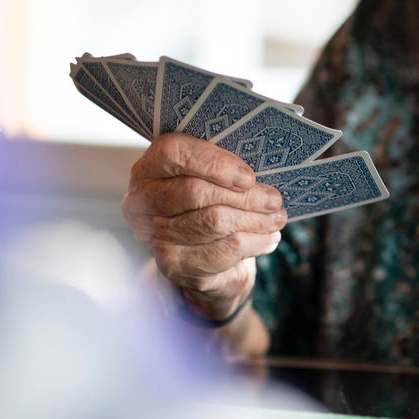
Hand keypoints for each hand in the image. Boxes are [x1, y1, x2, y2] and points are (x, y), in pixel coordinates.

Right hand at [122, 133, 285, 320]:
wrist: (199, 254)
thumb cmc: (209, 201)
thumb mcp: (212, 175)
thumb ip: (224, 165)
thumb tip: (263, 169)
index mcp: (150, 167)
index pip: (174, 154)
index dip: (214, 163)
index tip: (248, 176)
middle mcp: (142, 201)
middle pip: (196, 192)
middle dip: (244, 197)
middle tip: (275, 200)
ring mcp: (153, 235)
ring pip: (213, 223)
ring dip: (254, 221)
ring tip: (277, 218)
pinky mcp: (172, 265)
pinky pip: (221, 251)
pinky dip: (253, 243)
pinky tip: (268, 238)